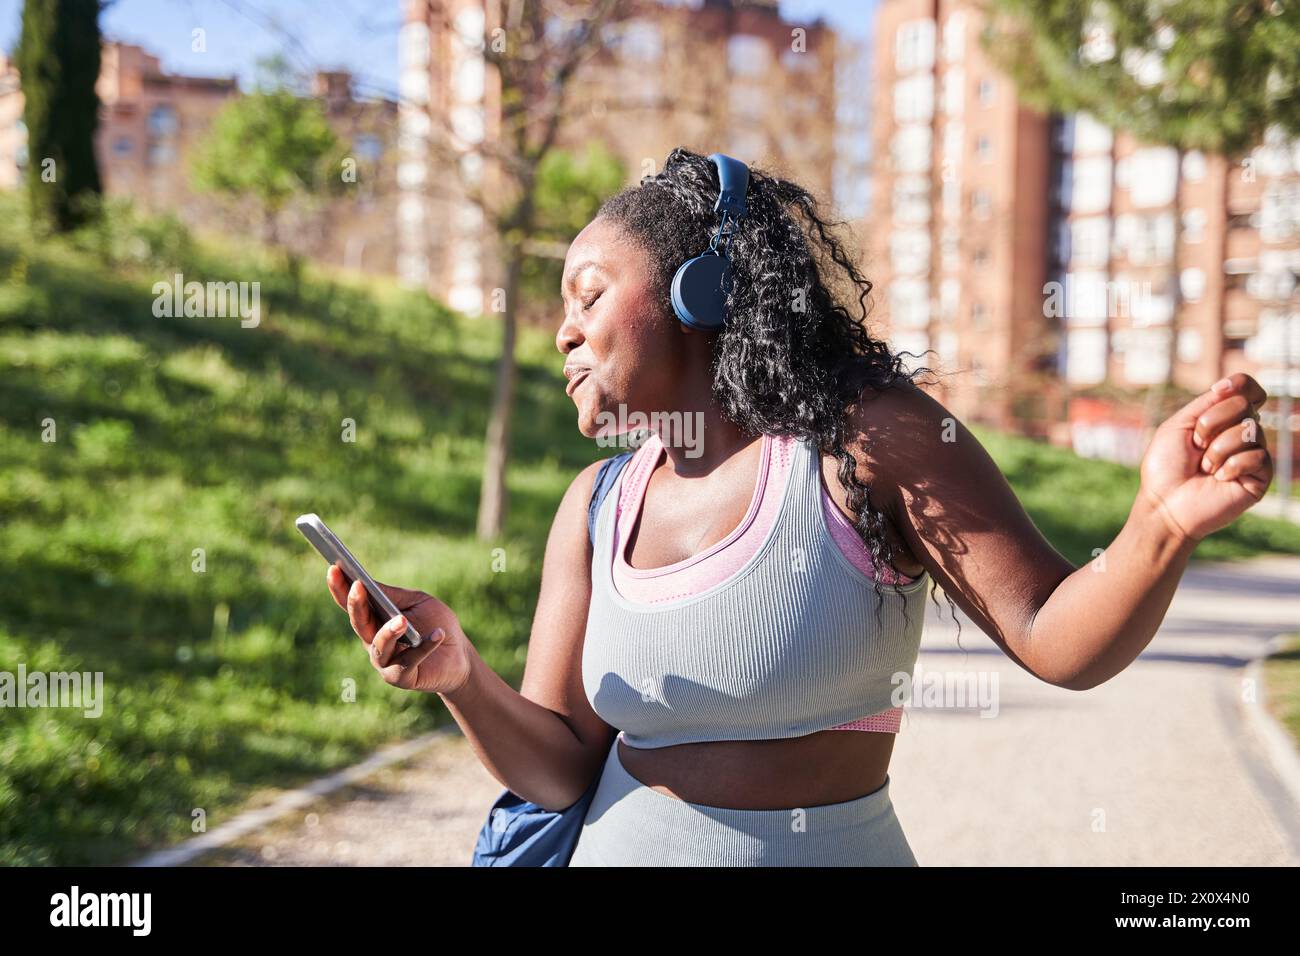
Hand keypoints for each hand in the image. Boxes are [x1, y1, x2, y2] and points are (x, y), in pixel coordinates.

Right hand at [326, 564, 472, 694]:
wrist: (459, 656)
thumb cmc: (436, 623)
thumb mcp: (417, 603)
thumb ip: (392, 596)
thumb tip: (366, 581)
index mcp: (375, 620)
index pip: (352, 604)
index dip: (340, 588)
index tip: (333, 568)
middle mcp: (374, 641)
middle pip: (359, 624)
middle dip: (356, 605)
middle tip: (357, 586)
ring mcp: (385, 662)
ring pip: (378, 646)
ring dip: (389, 632)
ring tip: (402, 620)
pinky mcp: (402, 677)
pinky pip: (408, 662)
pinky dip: (424, 647)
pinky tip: (438, 634)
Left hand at [1138, 372, 1273, 543]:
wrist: (1165, 504)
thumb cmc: (1165, 468)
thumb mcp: (1178, 426)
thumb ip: (1205, 404)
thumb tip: (1230, 386)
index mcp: (1222, 419)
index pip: (1247, 390)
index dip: (1241, 384)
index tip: (1220, 389)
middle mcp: (1242, 433)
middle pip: (1244, 405)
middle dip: (1211, 423)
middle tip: (1196, 446)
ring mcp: (1253, 453)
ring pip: (1249, 430)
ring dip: (1216, 449)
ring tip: (1205, 468)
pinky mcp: (1261, 476)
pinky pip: (1256, 456)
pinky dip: (1231, 466)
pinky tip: (1219, 480)